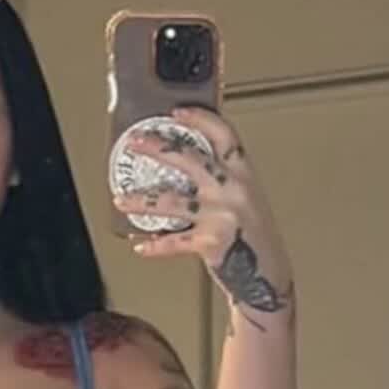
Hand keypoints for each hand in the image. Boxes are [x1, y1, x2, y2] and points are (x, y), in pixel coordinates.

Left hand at [112, 105, 295, 331]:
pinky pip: (174, 242)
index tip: (177, 112)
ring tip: (120, 200)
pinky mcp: (210, 242)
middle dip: (158, 148)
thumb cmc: (254, 239)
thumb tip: (188, 166)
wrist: (267, 277)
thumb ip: (225, 181)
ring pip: (172, 202)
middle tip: (135, 142)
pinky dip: (155, 245)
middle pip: (190, 160)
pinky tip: (140, 245)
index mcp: (244, 174)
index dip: (200, 119)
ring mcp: (221, 216)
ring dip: (141, 201)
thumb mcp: (247, 200)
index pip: (224, 135)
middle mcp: (233, 190)